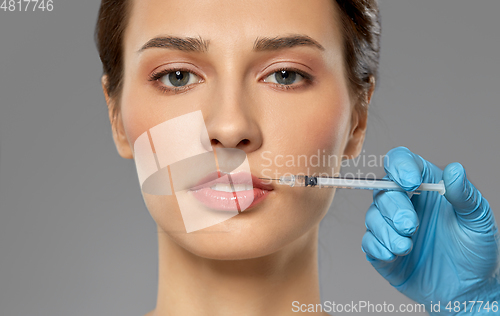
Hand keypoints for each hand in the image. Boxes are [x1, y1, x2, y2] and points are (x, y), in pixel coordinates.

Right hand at [362, 147, 499, 314]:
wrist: (467, 290)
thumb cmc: (474, 250)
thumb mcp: (477, 221)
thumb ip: (465, 195)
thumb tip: (455, 170)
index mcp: (425, 186)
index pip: (401, 162)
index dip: (400, 166)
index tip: (411, 182)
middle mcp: (404, 202)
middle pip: (382, 190)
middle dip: (394, 208)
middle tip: (411, 226)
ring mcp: (391, 227)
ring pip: (372, 216)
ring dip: (386, 231)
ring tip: (407, 247)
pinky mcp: (382, 250)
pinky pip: (368, 242)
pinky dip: (378, 247)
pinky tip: (395, 255)